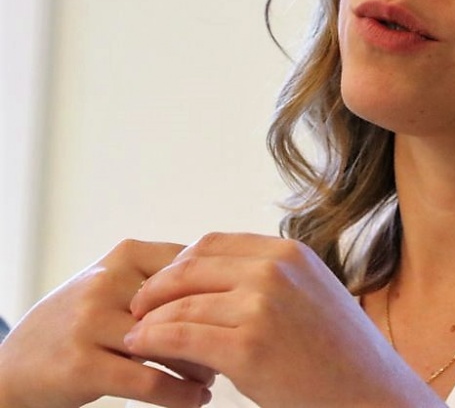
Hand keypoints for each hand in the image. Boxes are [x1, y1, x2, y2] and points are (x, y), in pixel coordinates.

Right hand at [0, 240, 214, 407]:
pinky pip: (147, 381)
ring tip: (215, 375)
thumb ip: (163, 277)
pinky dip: (180, 393)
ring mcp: (91, 322)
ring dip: (202, 364)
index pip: (194, 267)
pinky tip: (196, 399)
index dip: (221, 292)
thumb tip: (232, 281)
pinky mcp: (83, 365)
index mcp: (125, 255)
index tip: (238, 313)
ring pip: (170, 343)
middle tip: (234, 347)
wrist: (13, 366)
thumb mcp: (115, 284)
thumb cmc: (81, 322)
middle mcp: (107, 282)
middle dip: (215, 329)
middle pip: (184, 304)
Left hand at [126, 233, 442, 406]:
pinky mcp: (248, 348)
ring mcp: (261, 306)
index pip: (213, 244)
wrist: (371, 393)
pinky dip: (152, 342)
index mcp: (289, 253)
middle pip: (190, 267)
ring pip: (180, 304)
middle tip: (135, 310)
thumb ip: (272, 278)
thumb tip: (219, 281)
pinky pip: (180, 337)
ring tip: (134, 337)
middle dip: (155, 289)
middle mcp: (275, 270)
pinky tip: (141, 352)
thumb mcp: (312, 294)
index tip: (161, 286)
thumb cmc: (340, 355)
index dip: (177, 264)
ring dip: (149, 320)